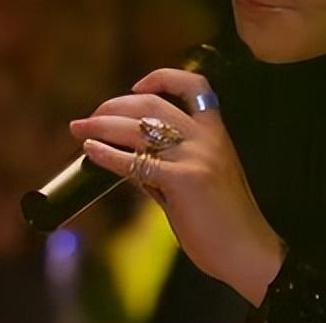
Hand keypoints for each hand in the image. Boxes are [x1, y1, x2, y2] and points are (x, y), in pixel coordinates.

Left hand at [70, 68, 284, 305]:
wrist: (245, 247)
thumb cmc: (224, 219)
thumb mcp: (202, 178)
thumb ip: (170, 163)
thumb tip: (131, 160)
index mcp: (216, 132)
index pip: (195, 85)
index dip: (163, 78)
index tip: (136, 87)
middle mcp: (207, 137)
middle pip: (153, 104)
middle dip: (114, 105)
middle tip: (90, 118)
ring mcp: (196, 156)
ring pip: (139, 128)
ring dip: (102, 125)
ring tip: (79, 129)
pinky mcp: (184, 180)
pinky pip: (136, 162)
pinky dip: (107, 154)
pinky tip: (91, 152)